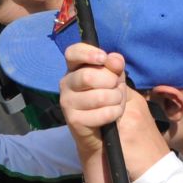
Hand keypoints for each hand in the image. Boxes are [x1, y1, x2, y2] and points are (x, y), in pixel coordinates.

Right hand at [60, 40, 136, 157]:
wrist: (104, 130)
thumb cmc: (108, 97)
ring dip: (116, 98)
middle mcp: (66, 84)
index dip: (88, 53)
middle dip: (111, 82)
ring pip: (99, 96)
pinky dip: (115, 112)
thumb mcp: (115, 78)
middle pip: (88, 76)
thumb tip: (115, 60)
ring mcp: (67, 103)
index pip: (72, 53)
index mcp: (75, 69)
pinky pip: (102, 113)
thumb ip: (115, 66)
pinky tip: (114, 114)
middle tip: (116, 87)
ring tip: (116, 101)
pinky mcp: (73, 121)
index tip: (103, 58)